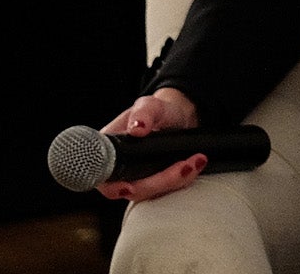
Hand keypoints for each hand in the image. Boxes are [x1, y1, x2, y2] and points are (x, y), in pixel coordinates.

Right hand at [96, 87, 204, 202]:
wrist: (179, 115)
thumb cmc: (158, 110)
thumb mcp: (150, 105)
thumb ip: (144, 113)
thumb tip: (137, 127)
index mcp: (111, 151)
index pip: (103, 178)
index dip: (113, 187)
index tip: (130, 187)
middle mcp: (121, 169)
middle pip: (131, 190)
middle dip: (159, 182)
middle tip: (184, 166)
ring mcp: (138, 179)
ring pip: (151, 194)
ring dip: (175, 181)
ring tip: (195, 162)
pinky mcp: (156, 184)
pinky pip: (166, 191)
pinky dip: (183, 180)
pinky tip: (196, 165)